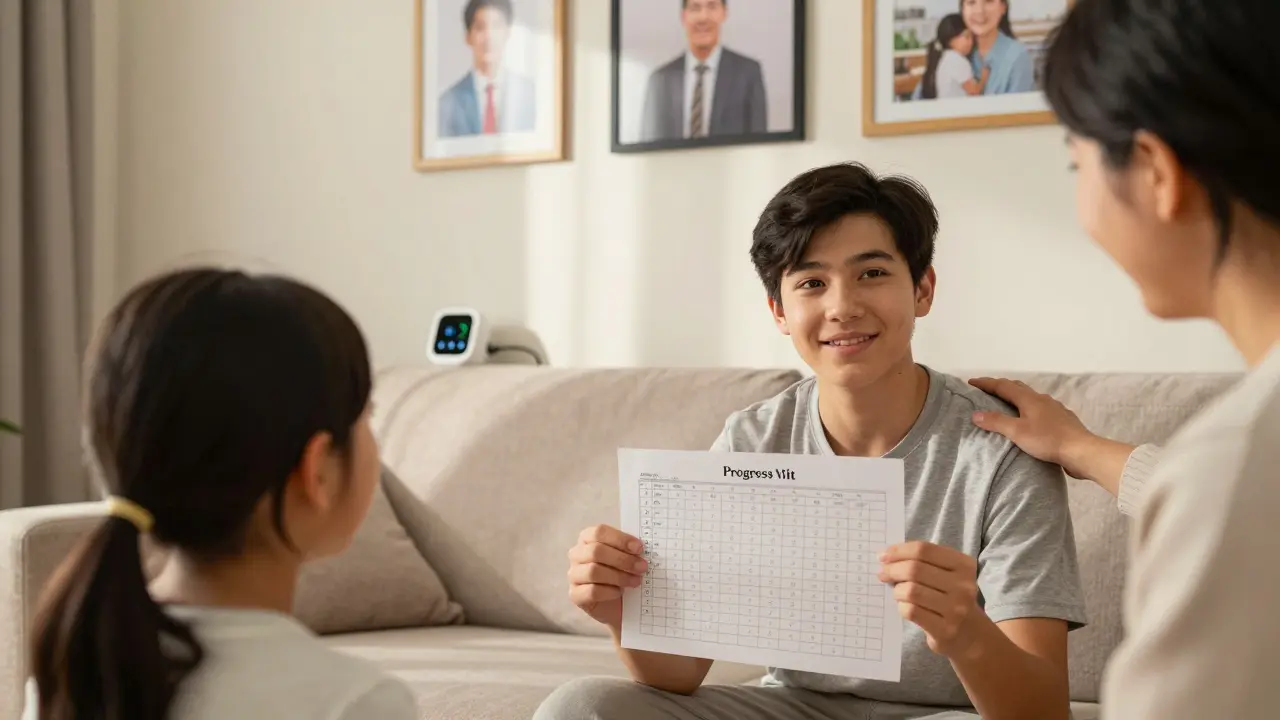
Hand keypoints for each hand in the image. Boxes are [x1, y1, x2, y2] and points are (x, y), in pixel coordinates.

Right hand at [567, 524, 647, 629]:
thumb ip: (630, 549)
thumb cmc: (622, 573)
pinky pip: (592, 591)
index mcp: (588, 538)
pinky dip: (610, 592)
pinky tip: (620, 592)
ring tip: (635, 581)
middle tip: (642, 567)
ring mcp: (574, 575)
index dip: (620, 539)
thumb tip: (641, 548)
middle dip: (622, 560)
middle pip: (596, 551)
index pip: (599, 532)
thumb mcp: (627, 557)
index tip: (639, 548)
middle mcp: (577, 554)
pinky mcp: (575, 595)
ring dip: (619, 576)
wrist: (619, 604)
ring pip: (593, 571)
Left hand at [879, 541, 983, 658]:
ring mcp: (956, 609)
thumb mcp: (946, 574)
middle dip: (892, 569)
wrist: (971, 634)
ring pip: (911, 591)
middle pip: (915, 569)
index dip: (899, 551)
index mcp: (964, 565)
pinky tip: (904, 606)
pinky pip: (911, 611)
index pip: (923, 550)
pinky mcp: (945, 630)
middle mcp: (963, 586)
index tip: (884, 556)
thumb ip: (921, 561)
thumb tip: (886, 556)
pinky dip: (901, 606)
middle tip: (883, 573)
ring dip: (897, 590)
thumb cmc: (950, 597)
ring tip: (897, 592)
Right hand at [967, 377, 1093, 478]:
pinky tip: (1031, 419)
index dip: (986, 383)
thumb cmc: (1048, 440)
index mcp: (1029, 399)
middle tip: (986, 390)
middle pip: (1018, 387)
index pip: (1003, 386)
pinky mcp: (1062, 419)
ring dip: (1016, 397)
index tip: (971, 382)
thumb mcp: (1017, 432)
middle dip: (1001, 387)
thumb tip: (975, 414)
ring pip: (1031, 397)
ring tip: (1007, 404)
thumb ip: (996, 422)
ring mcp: (1054, 408)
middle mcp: (1042, 399)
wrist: (1082, 451)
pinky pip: (1041, 408)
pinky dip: (1029, 409)